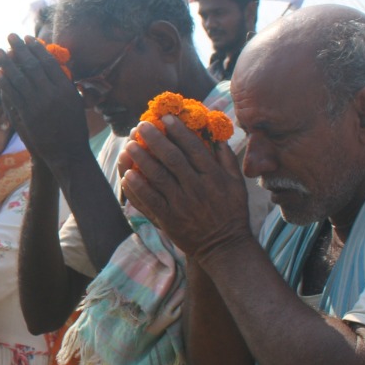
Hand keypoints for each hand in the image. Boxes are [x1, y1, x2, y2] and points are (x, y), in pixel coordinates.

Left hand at [0, 35, 90, 172]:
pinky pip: (13, 94)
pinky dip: (4, 82)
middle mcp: (52, 94)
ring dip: (6, 62)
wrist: (68, 152)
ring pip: (19, 78)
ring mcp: (38, 104)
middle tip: (10, 36)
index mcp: (65, 88)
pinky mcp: (27, 115)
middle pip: (32, 66)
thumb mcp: (75, 102)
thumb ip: (66, 83)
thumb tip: (58, 65)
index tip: (27, 38)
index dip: (36, 49)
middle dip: (19, 49)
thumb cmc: (73, 127)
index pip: (48, 62)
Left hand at [118, 116, 252, 259]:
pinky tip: (127, 174)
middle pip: (172, 158)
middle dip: (155, 139)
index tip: (165, 118)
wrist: (224, 246)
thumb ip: (227, 159)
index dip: (178, 131)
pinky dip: (137, 187)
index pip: (194, 148)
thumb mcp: (237, 184)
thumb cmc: (231, 212)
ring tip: (129, 145)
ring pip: (158, 176)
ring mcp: (181, 203)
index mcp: (214, 176)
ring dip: (142, 158)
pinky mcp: (169, 219)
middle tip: (141, 126)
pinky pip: (149, 200)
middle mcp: (197, 187)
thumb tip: (217, 135)